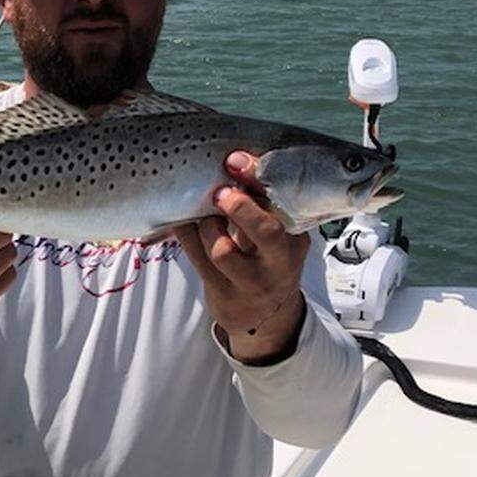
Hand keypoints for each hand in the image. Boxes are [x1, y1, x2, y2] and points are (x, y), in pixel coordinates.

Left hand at [171, 151, 309, 363]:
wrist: (264, 317)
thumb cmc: (265, 260)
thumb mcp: (276, 236)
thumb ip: (262, 205)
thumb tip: (232, 159)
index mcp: (296, 238)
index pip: (286, 204)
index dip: (261, 179)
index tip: (238, 160)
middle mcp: (280, 261)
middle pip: (266, 232)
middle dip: (241, 207)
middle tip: (221, 191)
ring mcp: (252, 283)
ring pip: (222, 249)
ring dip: (205, 223)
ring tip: (203, 212)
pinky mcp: (224, 295)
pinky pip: (195, 259)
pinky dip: (184, 234)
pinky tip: (180, 220)